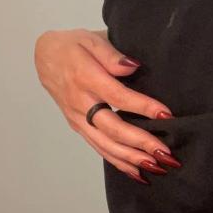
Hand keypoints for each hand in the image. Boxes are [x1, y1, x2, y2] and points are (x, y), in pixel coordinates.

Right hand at [33, 28, 181, 183]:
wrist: (45, 57)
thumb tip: (132, 66)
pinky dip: (119, 163)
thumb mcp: (91, 39)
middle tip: (166, 154)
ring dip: (133, 159)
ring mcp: (79, 119)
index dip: (142, 107)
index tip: (166, 115)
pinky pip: (100, 148)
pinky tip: (138, 173)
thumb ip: (111, 55)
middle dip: (141, 143)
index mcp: (85, 78)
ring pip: (106, 144)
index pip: (117, 96)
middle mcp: (81, 103)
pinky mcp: (80, 128)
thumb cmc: (73, 46)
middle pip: (113, 128)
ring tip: (158, 168)